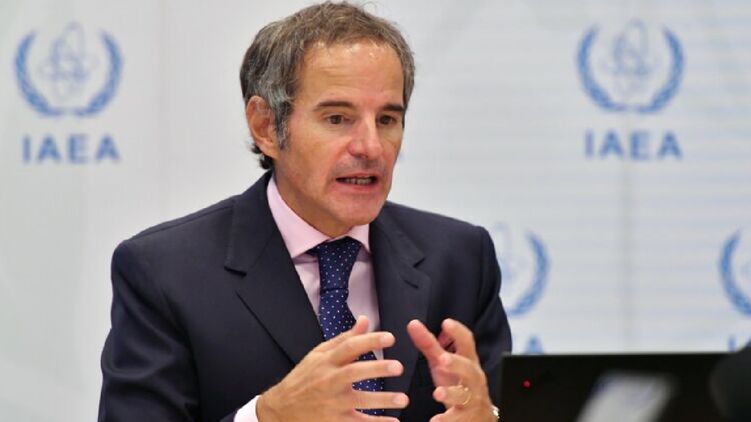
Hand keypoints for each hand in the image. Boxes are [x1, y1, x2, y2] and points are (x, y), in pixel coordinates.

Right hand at [257, 316, 408, 421]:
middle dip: (377, 369)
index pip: (349, 347)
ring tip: (402, 399)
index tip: (390, 338)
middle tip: (398, 367)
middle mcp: (329, 381)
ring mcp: (332, 403)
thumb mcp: (318, 355)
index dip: (370, 341)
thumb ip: (344, 339)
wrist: (281, 409)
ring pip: (359, 400)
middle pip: (354, 372)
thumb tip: (365, 321)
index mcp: (326, 361)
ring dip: (382, 400)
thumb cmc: (303, 379)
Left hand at [407, 319, 494, 421]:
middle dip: (457, 363)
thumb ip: (428, 344)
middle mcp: (473, 378)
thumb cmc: (457, 381)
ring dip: (451, 394)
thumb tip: (412, 323)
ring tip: (437, 393)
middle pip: (469, 368)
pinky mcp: (467, 416)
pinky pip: (458, 418)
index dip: (458, 332)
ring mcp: (472, 398)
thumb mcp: (442, 363)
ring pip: (464, 395)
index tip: (446, 322)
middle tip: (443, 359)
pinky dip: (446, 420)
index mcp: (468, 360)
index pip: (467, 342)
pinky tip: (434, 421)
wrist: (478, 414)